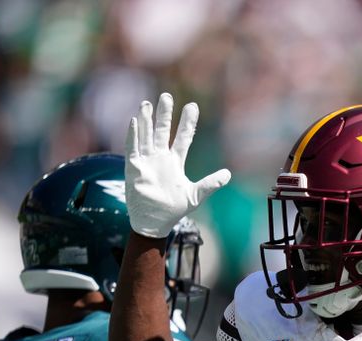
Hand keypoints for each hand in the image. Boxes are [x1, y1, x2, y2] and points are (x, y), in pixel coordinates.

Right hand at [125, 93, 230, 238]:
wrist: (155, 223)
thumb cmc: (173, 209)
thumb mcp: (195, 195)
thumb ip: (210, 184)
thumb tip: (228, 174)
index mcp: (175, 162)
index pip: (183, 137)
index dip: (188, 123)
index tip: (192, 106)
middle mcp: (160, 158)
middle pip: (162, 131)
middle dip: (164, 114)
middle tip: (166, 96)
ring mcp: (147, 161)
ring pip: (146, 136)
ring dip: (146, 120)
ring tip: (147, 104)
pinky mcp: (134, 168)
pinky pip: (133, 149)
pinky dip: (133, 136)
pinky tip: (134, 121)